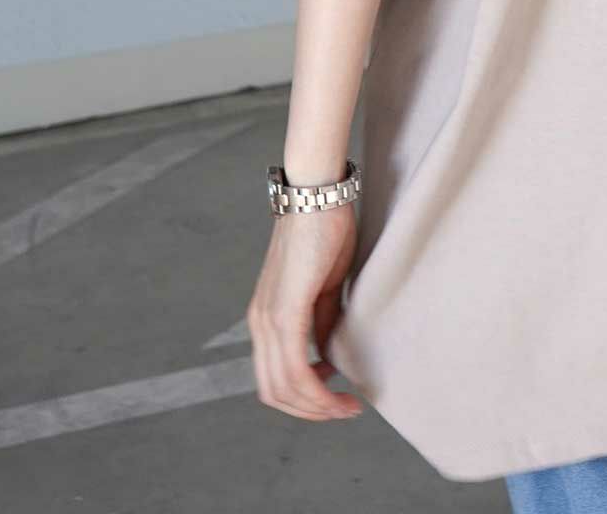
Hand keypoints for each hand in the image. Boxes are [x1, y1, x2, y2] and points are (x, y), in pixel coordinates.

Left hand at [247, 206, 363, 420]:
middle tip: (343, 410)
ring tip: (346, 407)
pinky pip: (295, 368)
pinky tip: (339, 392)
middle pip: (274, 392)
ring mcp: (268, 318)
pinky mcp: (284, 312)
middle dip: (311, 411)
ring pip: (284, 387)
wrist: (317, 196)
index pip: (274, 376)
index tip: (335, 398)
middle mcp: (260, 323)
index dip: (303, 398)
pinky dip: (317, 391)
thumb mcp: (324, 286)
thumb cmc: (325, 231)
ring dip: (317, 407)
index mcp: (266, 316)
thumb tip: (327, 352)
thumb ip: (322, 319)